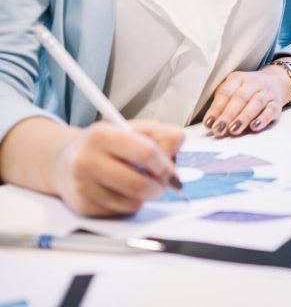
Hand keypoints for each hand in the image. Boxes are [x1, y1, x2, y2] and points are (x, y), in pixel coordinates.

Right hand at [52, 119, 183, 216]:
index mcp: (102, 135)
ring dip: (144, 197)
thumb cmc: (107, 143)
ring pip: (130, 202)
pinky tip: (123, 192)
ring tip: (140, 184)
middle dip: (158, 187)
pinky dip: (128, 205)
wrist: (64, 159)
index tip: (172, 172)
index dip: (164, 165)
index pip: (145, 152)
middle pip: (137, 183)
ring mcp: (82, 186)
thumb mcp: (133, 128)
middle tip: (163, 185)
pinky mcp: (81, 207)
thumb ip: (161, 136)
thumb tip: (175, 157)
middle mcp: (87, 160)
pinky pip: (118, 213)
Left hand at [203, 66, 290, 137]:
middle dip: (228, 115)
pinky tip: (254, 127)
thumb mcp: (232, 91)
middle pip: (240, 98)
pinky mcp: (276, 104)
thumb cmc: (247, 91)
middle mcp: (253, 83)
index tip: (209, 123)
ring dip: (244, 117)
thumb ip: (221, 105)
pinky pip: (271, 110)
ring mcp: (266, 93)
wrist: (275, 82)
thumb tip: (211, 123)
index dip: (216, 108)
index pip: (226, 93)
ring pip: (256, 103)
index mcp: (238, 78)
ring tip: (234, 129)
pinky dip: (263, 119)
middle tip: (219, 129)